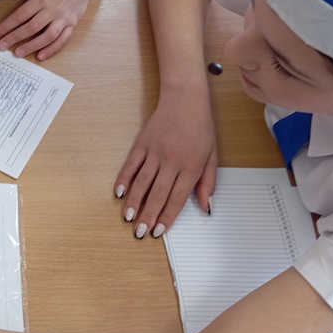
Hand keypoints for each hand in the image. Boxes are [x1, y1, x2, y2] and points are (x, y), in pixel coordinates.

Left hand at [0, 0, 97, 60]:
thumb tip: (1, 0)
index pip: (20, 15)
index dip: (5, 27)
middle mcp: (53, 9)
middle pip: (31, 27)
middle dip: (14, 38)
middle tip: (2, 47)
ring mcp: (64, 18)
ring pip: (47, 36)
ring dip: (32, 46)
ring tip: (18, 53)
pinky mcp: (73, 23)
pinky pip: (63, 39)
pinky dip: (52, 49)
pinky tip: (41, 56)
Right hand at [114, 95, 217, 238]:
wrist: (185, 100)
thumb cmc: (201, 127)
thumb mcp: (213, 155)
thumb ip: (208, 182)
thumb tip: (206, 206)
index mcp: (191, 166)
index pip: (177, 198)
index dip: (167, 216)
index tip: (159, 231)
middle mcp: (171, 161)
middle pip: (157, 194)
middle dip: (148, 215)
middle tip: (140, 232)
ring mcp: (155, 152)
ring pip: (142, 182)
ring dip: (133, 201)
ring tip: (127, 217)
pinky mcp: (142, 144)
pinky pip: (131, 165)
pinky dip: (123, 179)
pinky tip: (118, 192)